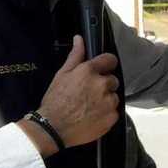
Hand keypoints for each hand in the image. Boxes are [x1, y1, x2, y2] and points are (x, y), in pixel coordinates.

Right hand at [27, 36, 120, 154]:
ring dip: (106, 100)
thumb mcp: (62, 75)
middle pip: (112, 80)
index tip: (102, 70)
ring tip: (89, 107)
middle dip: (104, 85)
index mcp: (89, 71)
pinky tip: (93, 116)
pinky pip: (114, 112)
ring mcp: (108, 102)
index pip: (110, 60)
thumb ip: (75, 56)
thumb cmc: (55, 101)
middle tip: (89, 94)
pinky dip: (106, 114)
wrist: (52, 128)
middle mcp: (102, 85)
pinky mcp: (111, 117)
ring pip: (114, 97)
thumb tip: (79, 39)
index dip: (106, 65)